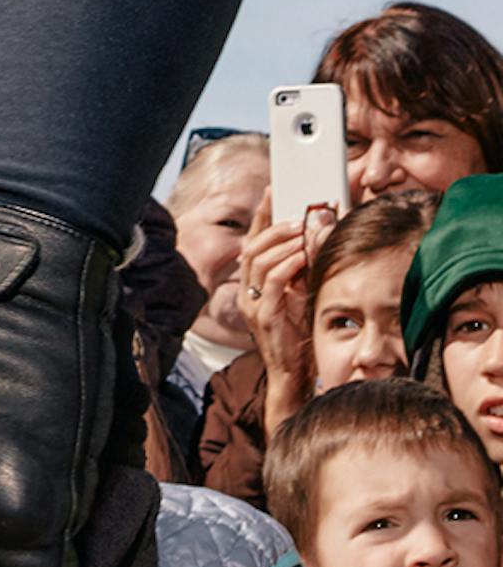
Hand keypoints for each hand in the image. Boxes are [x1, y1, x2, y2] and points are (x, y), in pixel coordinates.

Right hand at [238, 196, 322, 437]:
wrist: (293, 377)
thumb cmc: (300, 337)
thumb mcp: (302, 296)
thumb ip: (304, 270)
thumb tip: (319, 238)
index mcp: (254, 285)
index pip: (253, 241)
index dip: (261, 215)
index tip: (273, 189)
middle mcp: (247, 291)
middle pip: (253, 245)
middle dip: (274, 224)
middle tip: (298, 213)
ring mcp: (252, 304)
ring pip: (259, 259)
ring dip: (284, 241)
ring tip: (305, 231)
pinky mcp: (263, 315)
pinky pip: (272, 280)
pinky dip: (288, 263)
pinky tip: (303, 255)